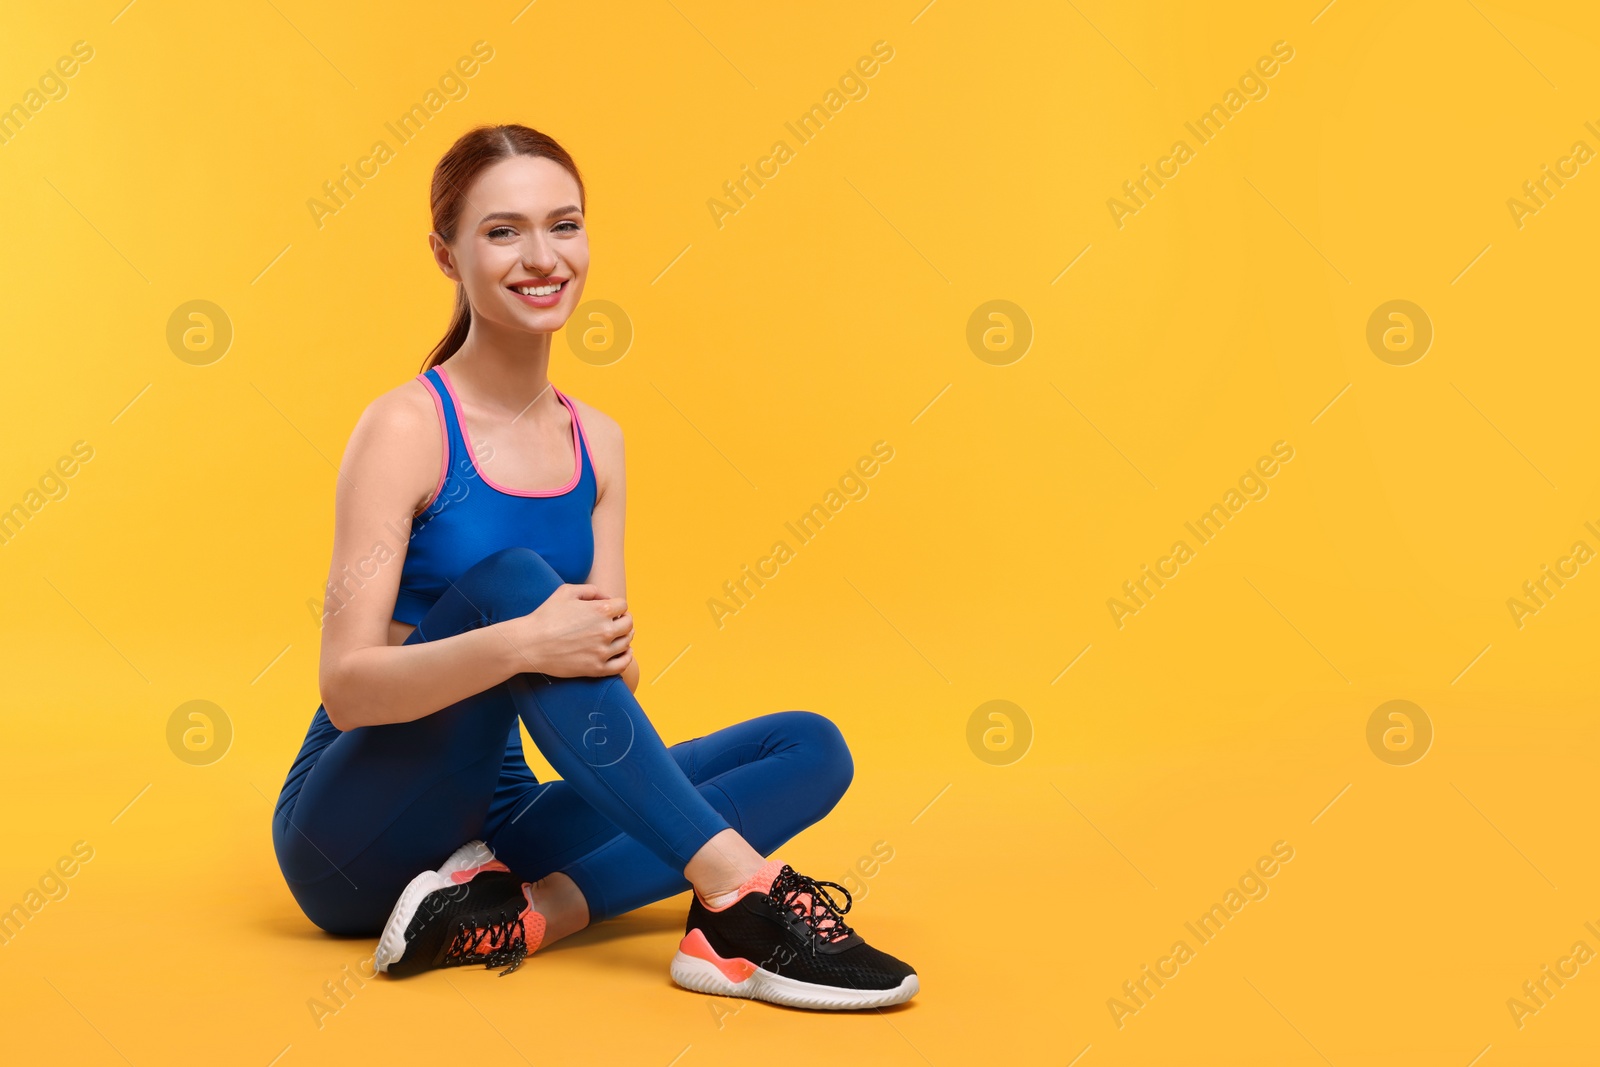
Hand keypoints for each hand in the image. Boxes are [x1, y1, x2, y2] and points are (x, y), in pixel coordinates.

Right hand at [505, 583, 633, 677]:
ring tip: (618, 636)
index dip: (617, 606)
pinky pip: (622, 665)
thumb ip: (590, 590)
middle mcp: (606, 630)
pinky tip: (625, 653)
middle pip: (628, 624)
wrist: (530, 644)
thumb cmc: (545, 616)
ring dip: (625, 637)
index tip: (611, 610)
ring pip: (627, 643)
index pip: (623, 606)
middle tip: (616, 622)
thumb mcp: (566, 591)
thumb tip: (606, 597)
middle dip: (623, 620)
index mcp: (601, 610)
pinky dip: (627, 658)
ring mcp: (602, 651)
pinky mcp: (596, 669)